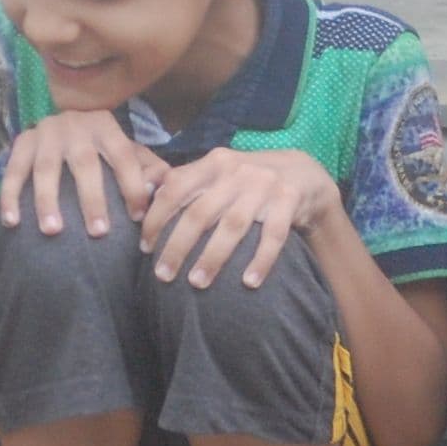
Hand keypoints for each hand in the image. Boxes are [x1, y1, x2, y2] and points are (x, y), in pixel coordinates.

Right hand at [0, 111, 168, 236]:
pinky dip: (10, 196)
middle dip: (91, 199)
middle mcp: (75, 126)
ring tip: (52, 231)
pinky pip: (13, 171)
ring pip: (46, 168)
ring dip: (47, 200)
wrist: (66, 123)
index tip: (137, 218)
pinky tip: (12, 222)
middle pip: (84, 163)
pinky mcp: (22, 142)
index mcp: (106, 126)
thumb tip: (163, 188)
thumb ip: (150, 169)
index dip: (132, 186)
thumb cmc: (104, 149)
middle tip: (98, 233)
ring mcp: (46, 133)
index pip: (124, 156)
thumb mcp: (129, 152)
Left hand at [138, 147, 341, 289]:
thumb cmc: (247, 180)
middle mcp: (236, 171)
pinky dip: (261, 260)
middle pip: (200, 213)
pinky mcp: (289, 200)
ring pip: (232, 226)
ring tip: (197, 283)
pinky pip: (273, 236)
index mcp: (213, 163)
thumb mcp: (218, 171)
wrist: (302, 173)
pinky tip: (249, 283)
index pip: (175, 189)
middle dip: (178, 246)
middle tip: (162, 275)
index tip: (146, 248)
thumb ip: (186, 181)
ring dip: (213, 257)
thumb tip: (144, 195)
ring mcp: (264, 185)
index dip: (157, 219)